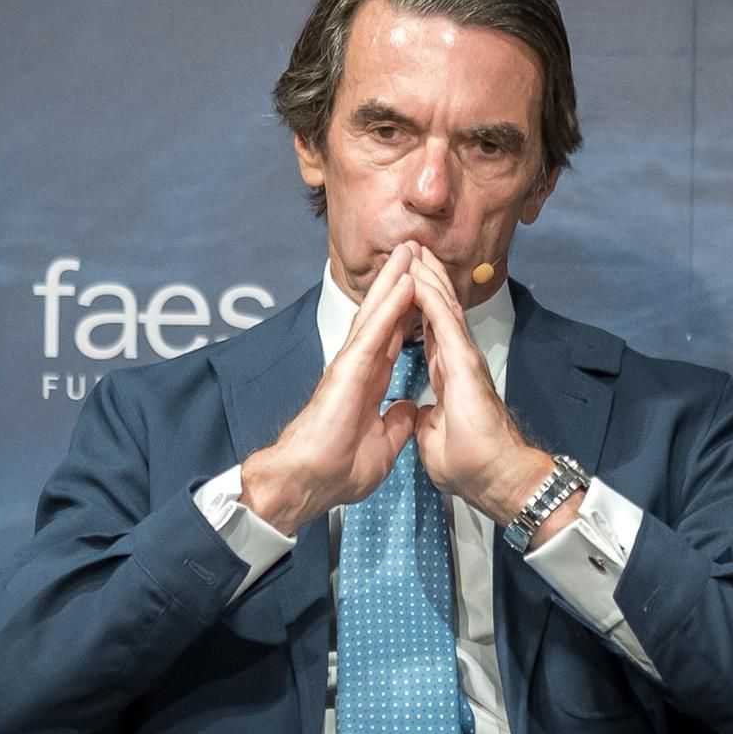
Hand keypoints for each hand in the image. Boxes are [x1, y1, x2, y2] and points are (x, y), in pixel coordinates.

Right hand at [240, 244, 419, 531]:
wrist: (309, 483)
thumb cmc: (336, 472)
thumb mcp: (383, 447)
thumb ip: (395, 424)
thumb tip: (409, 410)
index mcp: (369, 383)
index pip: (394, 339)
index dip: (408, 312)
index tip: (423, 287)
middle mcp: (360, 367)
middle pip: (384, 316)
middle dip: (400, 283)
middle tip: (415, 250)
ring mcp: (352, 364)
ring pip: (377, 313)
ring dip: (394, 280)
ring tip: (410, 249)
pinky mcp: (348, 369)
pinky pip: (374, 330)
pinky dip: (390, 305)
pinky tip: (403, 282)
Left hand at [407, 246, 557, 527]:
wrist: (494, 480)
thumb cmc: (472, 466)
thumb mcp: (435, 438)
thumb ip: (427, 421)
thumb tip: (419, 417)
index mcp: (449, 378)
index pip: (430, 334)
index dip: (418, 308)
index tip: (405, 284)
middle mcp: (459, 362)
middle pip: (439, 312)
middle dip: (426, 281)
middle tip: (413, 251)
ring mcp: (464, 360)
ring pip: (444, 309)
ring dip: (429, 278)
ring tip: (416, 250)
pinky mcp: (465, 364)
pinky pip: (445, 323)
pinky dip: (432, 297)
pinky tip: (420, 275)